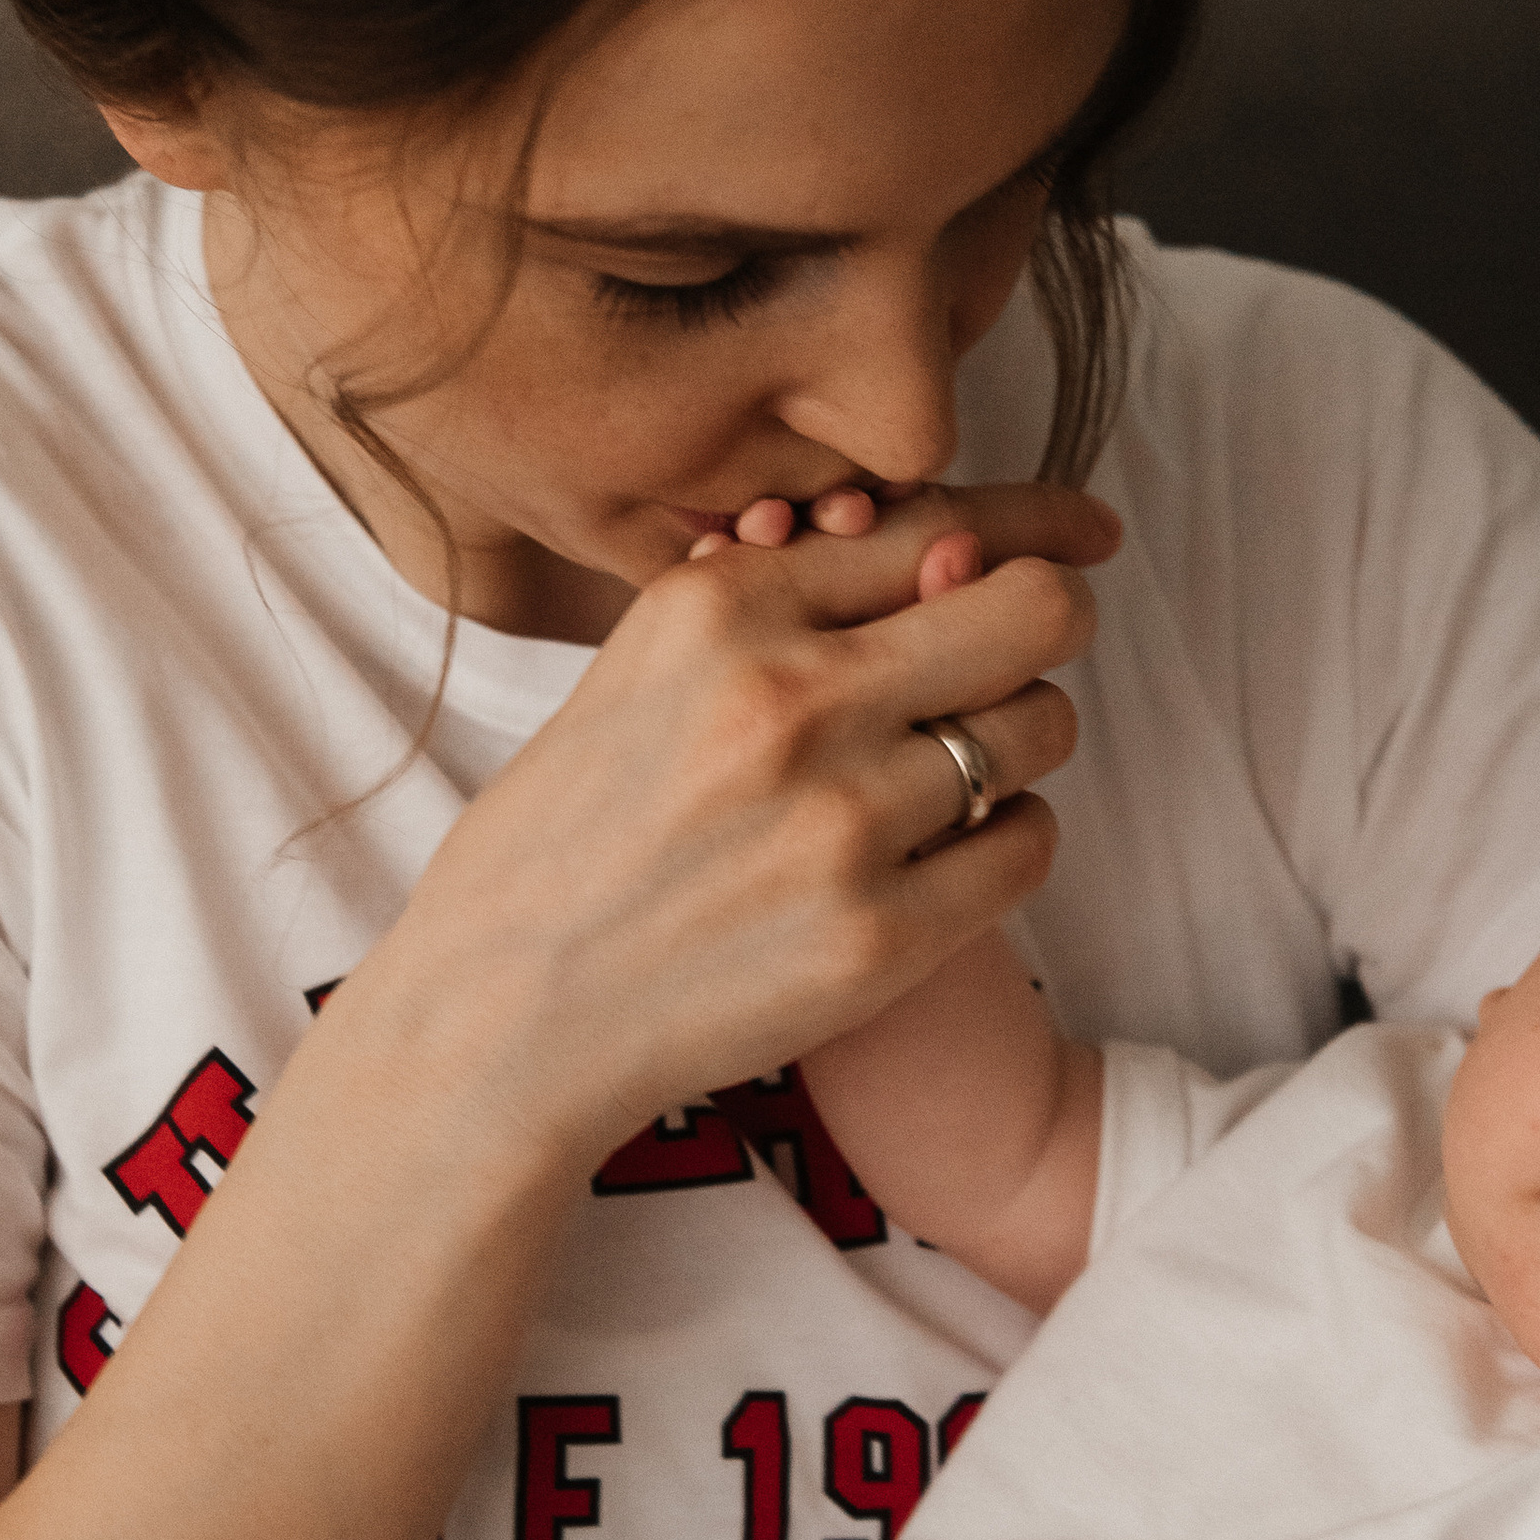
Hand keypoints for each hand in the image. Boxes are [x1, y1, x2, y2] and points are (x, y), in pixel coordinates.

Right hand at [349, 486, 1117, 1185]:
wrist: (499, 1015)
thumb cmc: (571, 834)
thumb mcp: (643, 670)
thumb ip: (786, 604)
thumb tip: (965, 545)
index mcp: (718, 611)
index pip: (933, 524)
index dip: (998, 541)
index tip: (1019, 566)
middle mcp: (786, 701)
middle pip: (1033, 611)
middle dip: (1040, 626)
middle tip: (1008, 663)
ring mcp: (840, 825)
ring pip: (1040, 729)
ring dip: (1016, 742)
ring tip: (945, 773)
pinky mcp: (879, 940)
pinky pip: (1029, 845)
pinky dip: (1005, 840)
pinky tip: (942, 851)